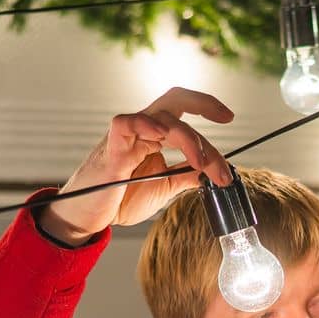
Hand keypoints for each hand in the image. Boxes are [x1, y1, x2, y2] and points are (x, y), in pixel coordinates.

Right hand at [40, 87, 234, 243]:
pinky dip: (147, 125)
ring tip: (204, 163)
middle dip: (204, 105)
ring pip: (163, 117)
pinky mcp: (112, 146)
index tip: (229, 117)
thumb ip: (186, 176)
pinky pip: (127, 123)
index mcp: (155, 135)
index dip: (206, 108)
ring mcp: (127, 135)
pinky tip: (163, 135)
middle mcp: (143, 129)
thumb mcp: (164, 187)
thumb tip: (213, 173)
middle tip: (227, 122)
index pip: (184, 113)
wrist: (89, 216)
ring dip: (190, 139)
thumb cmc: (120, 198)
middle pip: (175, 100)